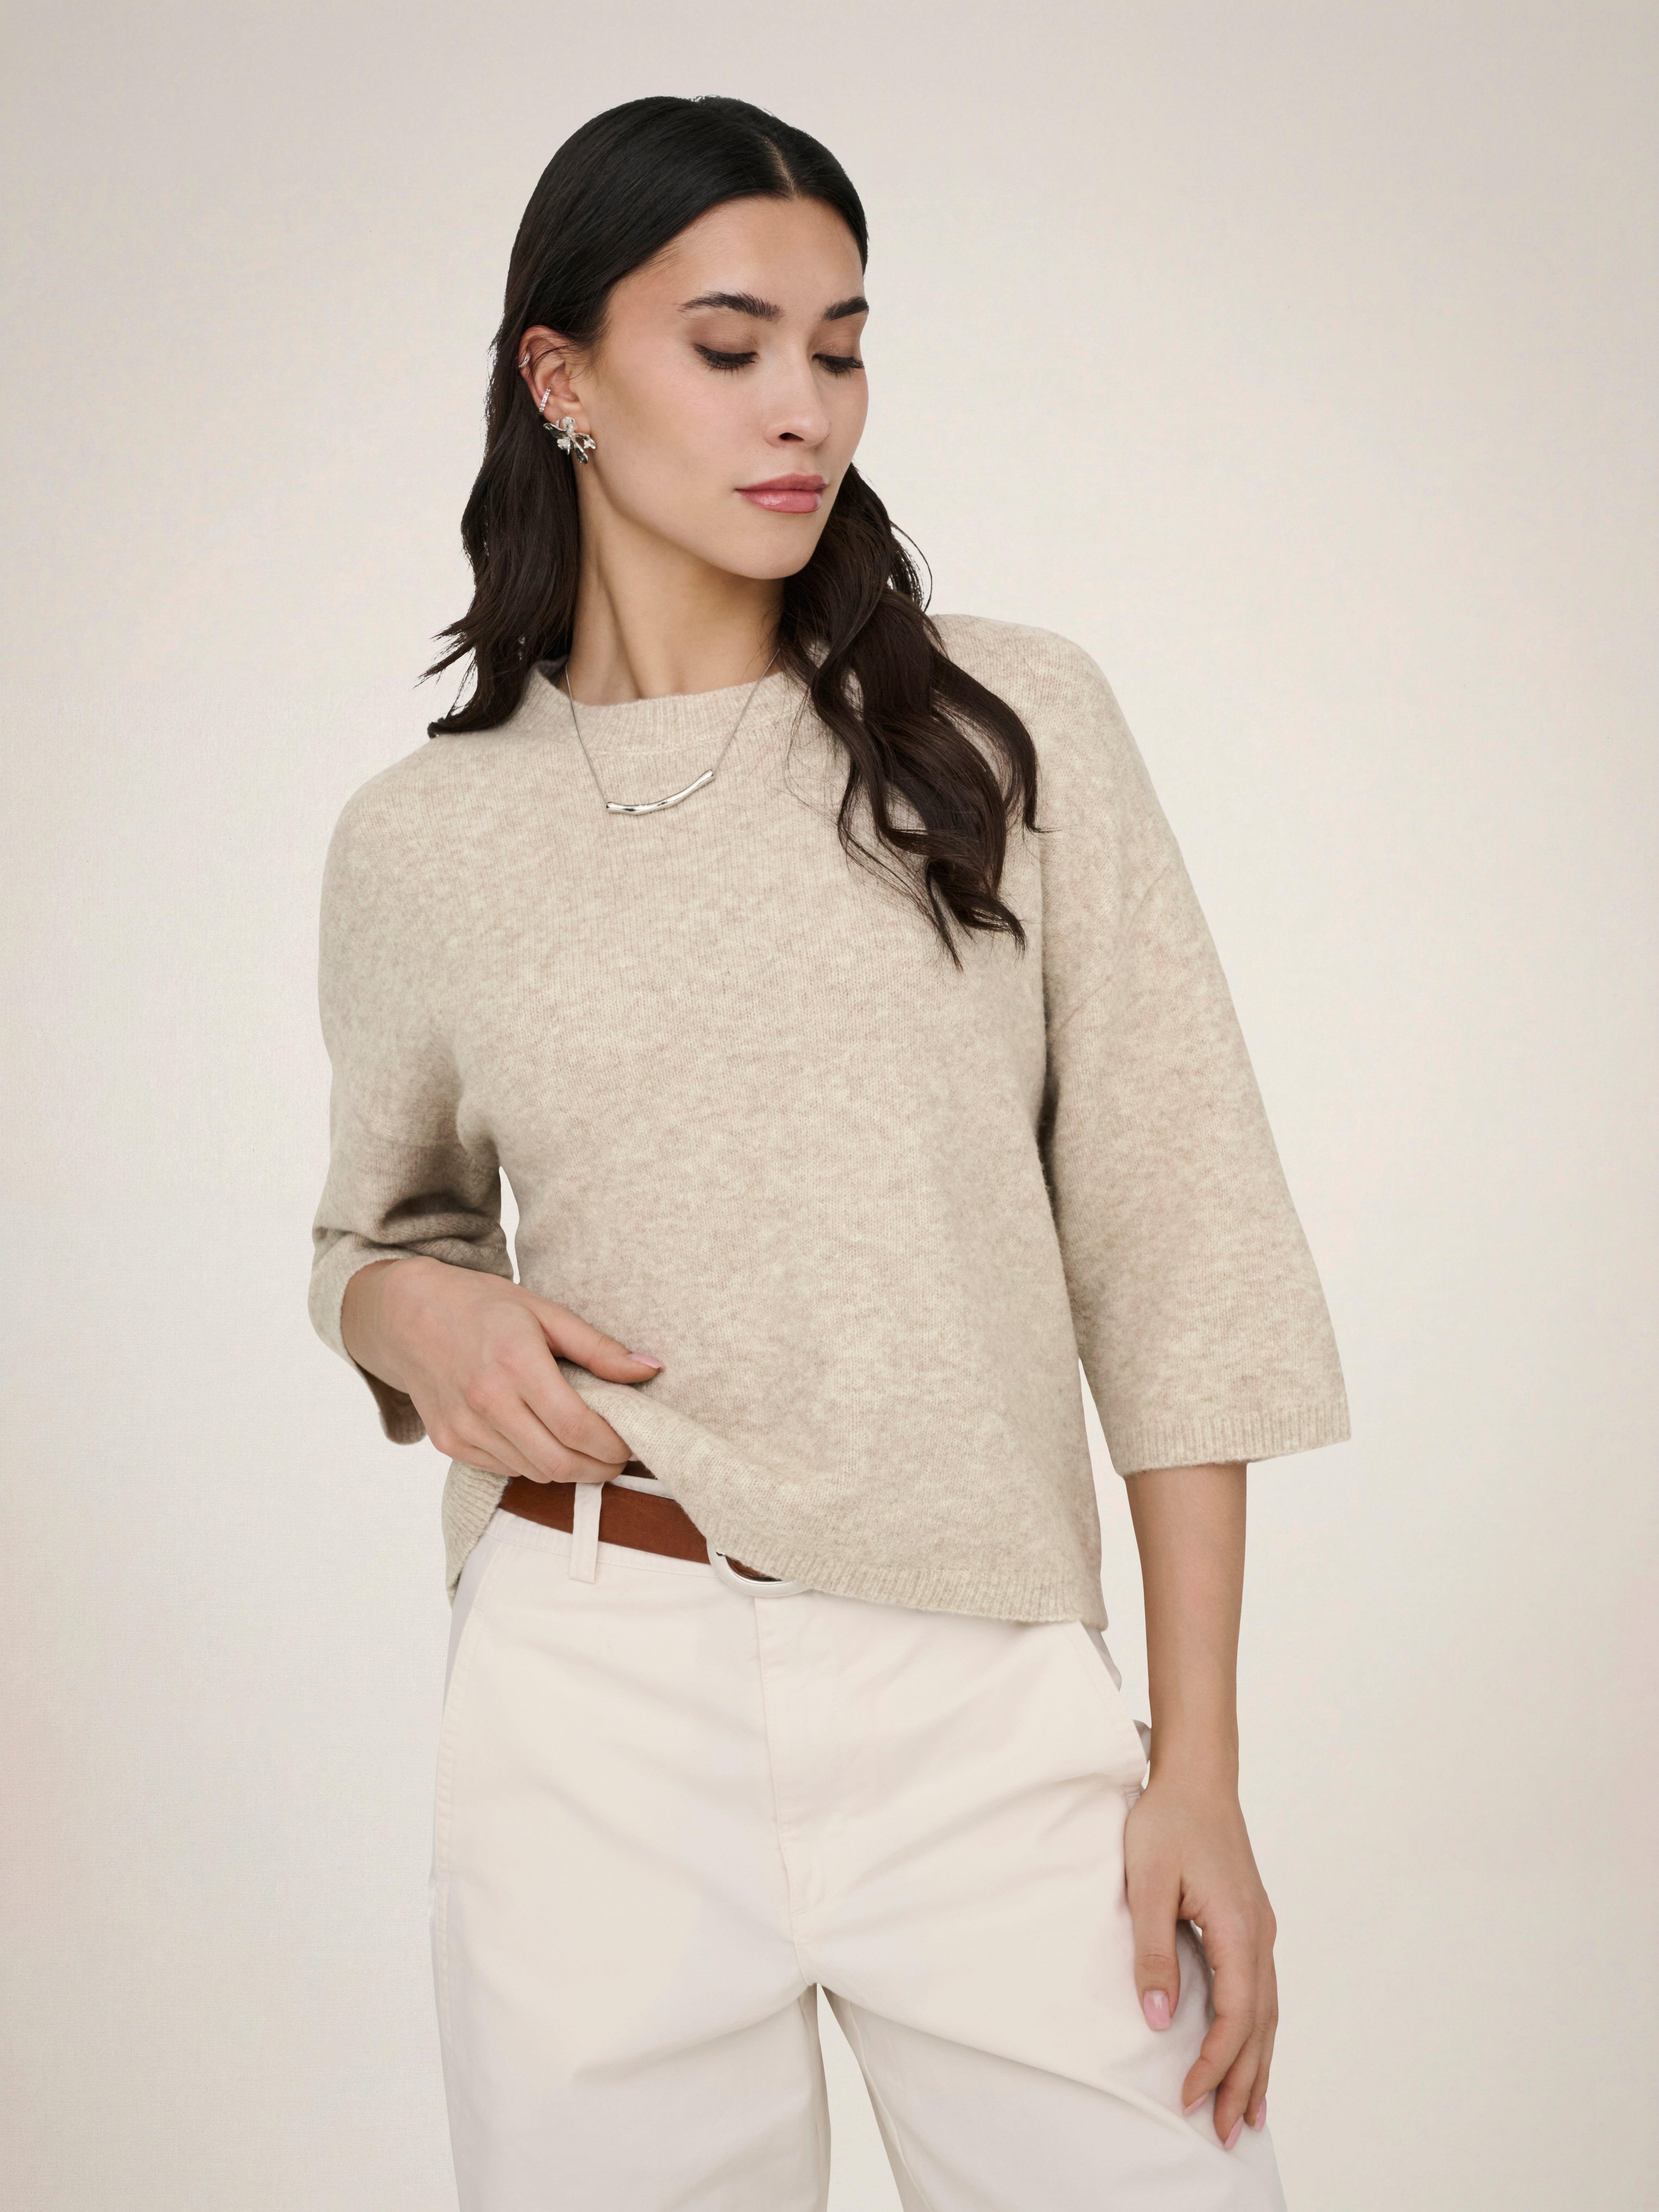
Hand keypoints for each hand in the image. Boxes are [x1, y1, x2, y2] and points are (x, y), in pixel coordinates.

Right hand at [340, 1256, 661, 1482]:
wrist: (405, 1314)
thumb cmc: (480, 1306)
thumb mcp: (544, 1311)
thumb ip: (598, 1348)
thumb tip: (651, 1370)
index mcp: (515, 1362)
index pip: (577, 1427)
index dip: (613, 1446)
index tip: (632, 1444)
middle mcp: (486, 1400)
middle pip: (559, 1462)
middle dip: (598, 1468)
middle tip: (618, 1456)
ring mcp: (463, 1426)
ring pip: (534, 1472)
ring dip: (568, 1468)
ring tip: (586, 1448)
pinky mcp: (448, 1442)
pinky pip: (504, 1469)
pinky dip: (533, 1464)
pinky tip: (543, 1441)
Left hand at [1125, 1761, 1276, 2147]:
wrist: (1197, 1776)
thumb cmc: (1168, 1821)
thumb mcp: (1147, 1883)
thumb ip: (1153, 1952)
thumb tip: (1160, 2018)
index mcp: (1237, 1929)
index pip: (1234, 2016)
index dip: (1213, 2062)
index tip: (1188, 2097)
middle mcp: (1259, 1936)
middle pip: (1259, 2025)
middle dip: (1242, 2081)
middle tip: (1226, 2133)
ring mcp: (1260, 1930)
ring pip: (1267, 2012)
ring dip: (1257, 2063)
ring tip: (1248, 2113)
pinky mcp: (1250, 1923)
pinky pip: (1262, 1991)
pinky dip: (1258, 2030)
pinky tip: (1251, 2049)